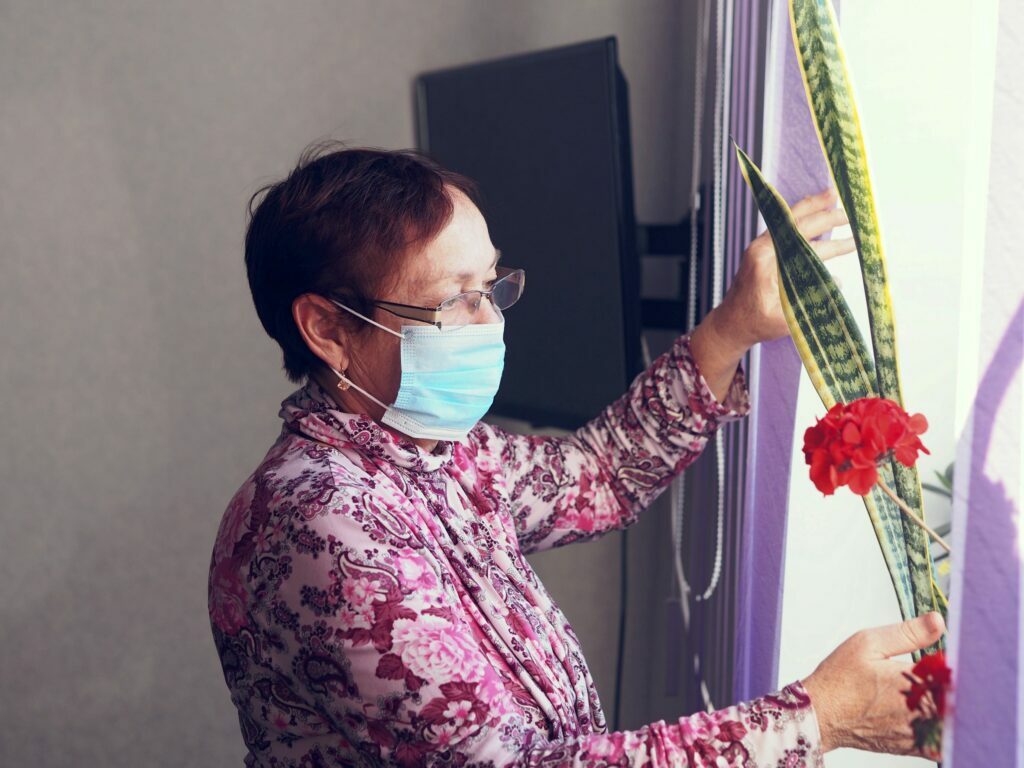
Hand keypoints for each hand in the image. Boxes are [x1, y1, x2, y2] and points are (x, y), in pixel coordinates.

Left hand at [713, 187, 854, 353]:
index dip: (831, 244)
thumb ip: (810, 302)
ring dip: (811, 207)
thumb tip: (837, 282)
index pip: (803, 245)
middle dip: (824, 216)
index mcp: (765, 263)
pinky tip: (813, 210)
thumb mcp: (785, 319)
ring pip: (788, 219)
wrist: (730, 323)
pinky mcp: (760, 249)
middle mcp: (760, 249)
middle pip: (796, 224)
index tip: (853, 242)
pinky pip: (782, 226)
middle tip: (849, 214)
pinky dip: (799, 216)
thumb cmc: (755, 323)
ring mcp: (758, 247)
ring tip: (832, 195)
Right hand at [801, 611, 946, 756]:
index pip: (956, 674)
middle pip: (959, 701)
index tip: (951, 658)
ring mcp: (917, 733)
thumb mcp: (867, 643)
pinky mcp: (910, 747)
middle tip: (946, 676)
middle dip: (955, 687)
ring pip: (952, 724)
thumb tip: (939, 620)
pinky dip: (941, 730)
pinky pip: (939, 743)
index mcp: (914, 681)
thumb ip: (907, 633)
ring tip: (934, 695)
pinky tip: (929, 716)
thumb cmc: (840, 677)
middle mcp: (920, 711)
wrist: (820, 714)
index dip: (959, 665)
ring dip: (950, 709)